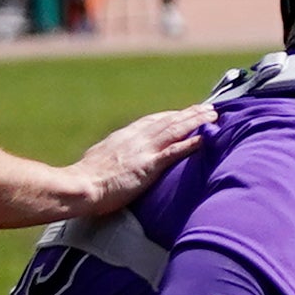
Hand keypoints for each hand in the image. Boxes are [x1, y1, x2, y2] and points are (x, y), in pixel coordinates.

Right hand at [63, 102, 213, 217]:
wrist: (81, 186)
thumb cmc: (86, 178)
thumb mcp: (99, 157)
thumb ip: (111, 152)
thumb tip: (112, 154)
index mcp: (125, 136)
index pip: (153, 120)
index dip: (171, 115)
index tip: (185, 112)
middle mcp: (137, 138)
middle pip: (169, 121)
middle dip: (190, 113)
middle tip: (209, 108)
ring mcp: (144, 150)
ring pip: (175, 130)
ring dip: (196, 121)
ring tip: (213, 116)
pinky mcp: (148, 166)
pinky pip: (174, 152)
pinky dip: (190, 143)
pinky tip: (204, 139)